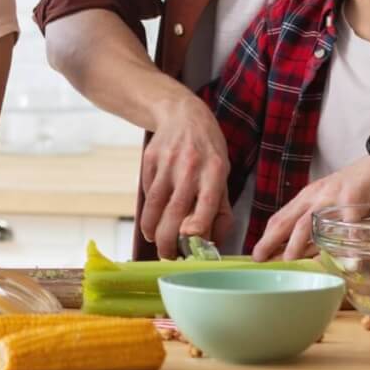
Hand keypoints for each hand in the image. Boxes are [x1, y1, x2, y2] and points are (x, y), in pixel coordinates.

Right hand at [138, 94, 232, 258]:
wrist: (182, 114)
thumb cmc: (208, 150)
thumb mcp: (223, 173)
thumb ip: (220, 208)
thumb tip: (214, 242)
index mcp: (215, 170)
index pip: (206, 203)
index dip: (197, 226)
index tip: (190, 244)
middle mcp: (190, 166)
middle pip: (175, 210)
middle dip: (168, 240)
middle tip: (168, 255)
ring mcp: (167, 162)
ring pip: (154, 204)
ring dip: (152, 229)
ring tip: (155, 241)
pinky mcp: (149, 159)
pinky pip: (146, 191)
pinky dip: (148, 210)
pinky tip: (152, 218)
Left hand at [251, 155, 369, 260]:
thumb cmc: (358, 186)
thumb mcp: (331, 200)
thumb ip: (319, 220)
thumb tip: (306, 249)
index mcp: (309, 197)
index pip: (281, 217)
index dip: (266, 236)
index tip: (256, 254)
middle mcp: (317, 196)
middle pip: (288, 220)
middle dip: (271, 241)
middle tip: (260, 259)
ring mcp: (334, 197)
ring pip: (310, 222)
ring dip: (298, 243)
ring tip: (290, 261)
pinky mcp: (355, 197)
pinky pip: (348, 224)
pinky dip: (346, 242)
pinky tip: (345, 258)